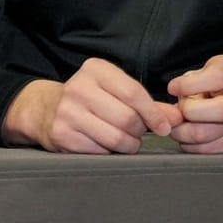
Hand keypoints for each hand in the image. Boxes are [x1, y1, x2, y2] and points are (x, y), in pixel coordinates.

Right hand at [4, 58, 182, 153]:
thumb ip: (148, 104)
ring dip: (128, 145)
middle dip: (140, 131)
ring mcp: (68, 112)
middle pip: (128, 118)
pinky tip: (103, 143)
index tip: (164, 126)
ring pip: (117, 138)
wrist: (45, 110)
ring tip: (124, 139)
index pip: (134, 93)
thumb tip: (177, 118)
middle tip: (137, 132)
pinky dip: (109, 152)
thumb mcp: (115, 91)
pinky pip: (101, 151)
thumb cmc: (90, 100)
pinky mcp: (62, 134)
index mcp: (94, 70)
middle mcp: (78, 87)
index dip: (154, 114)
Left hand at [166, 55, 222, 152]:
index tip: (173, 88)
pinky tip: (190, 134)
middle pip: (218, 110)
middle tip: (179, 111)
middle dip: (188, 112)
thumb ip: (188, 81)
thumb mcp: (205, 72)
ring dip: (183, 131)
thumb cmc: (219, 87)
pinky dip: (190, 144)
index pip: (215, 77)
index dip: (188, 85)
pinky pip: (206, 149)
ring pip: (205, 134)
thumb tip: (173, 98)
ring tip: (180, 124)